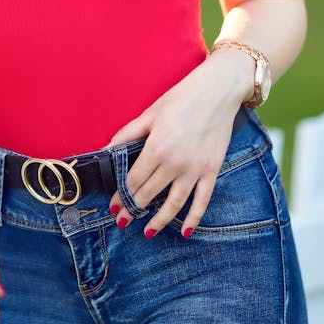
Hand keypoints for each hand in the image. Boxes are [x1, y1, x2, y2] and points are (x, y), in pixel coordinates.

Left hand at [107, 53, 251, 237]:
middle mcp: (175, 163)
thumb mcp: (150, 113)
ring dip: (158, 221)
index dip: (121, 195)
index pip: (133, 180)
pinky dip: (193, 219)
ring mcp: (195, 170)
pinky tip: (183, 231)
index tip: (113, 206)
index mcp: (156, 148)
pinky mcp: (212, 171)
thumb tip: (105, 151)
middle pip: (149, 194)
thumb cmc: (182, 98)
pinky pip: (202, 201)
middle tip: (122, 220)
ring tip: (146, 232)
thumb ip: (127, 135)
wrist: (218, 90)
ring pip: (173, 204)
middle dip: (133, 209)